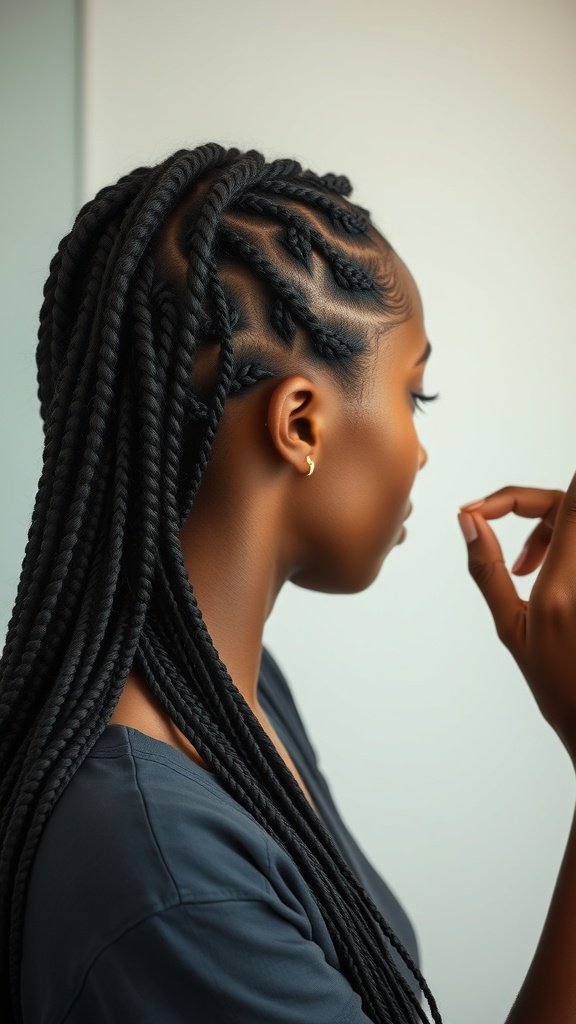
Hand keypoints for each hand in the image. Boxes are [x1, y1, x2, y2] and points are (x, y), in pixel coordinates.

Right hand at [458, 473, 575, 766]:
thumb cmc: (557, 682)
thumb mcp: (510, 626)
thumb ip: (488, 568)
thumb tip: (469, 522)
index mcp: (563, 585)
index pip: (566, 503)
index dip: (522, 492)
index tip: (483, 506)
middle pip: (566, 504)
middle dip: (526, 507)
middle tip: (491, 531)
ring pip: (574, 522)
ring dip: (547, 528)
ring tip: (522, 565)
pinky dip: (561, 544)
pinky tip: (543, 572)